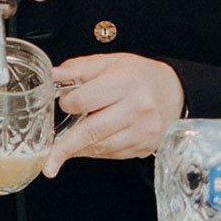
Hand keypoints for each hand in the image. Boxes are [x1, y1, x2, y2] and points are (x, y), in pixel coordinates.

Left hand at [43, 54, 183, 175]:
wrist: (174, 92)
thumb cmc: (139, 75)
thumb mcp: (110, 62)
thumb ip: (78, 69)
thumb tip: (52, 76)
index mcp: (126, 82)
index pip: (85, 100)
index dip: (68, 103)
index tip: (65, 103)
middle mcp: (137, 108)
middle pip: (92, 131)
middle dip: (65, 146)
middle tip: (47, 158)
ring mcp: (143, 131)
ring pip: (101, 147)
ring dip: (78, 150)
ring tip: (62, 151)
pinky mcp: (144, 147)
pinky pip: (112, 154)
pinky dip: (95, 152)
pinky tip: (87, 145)